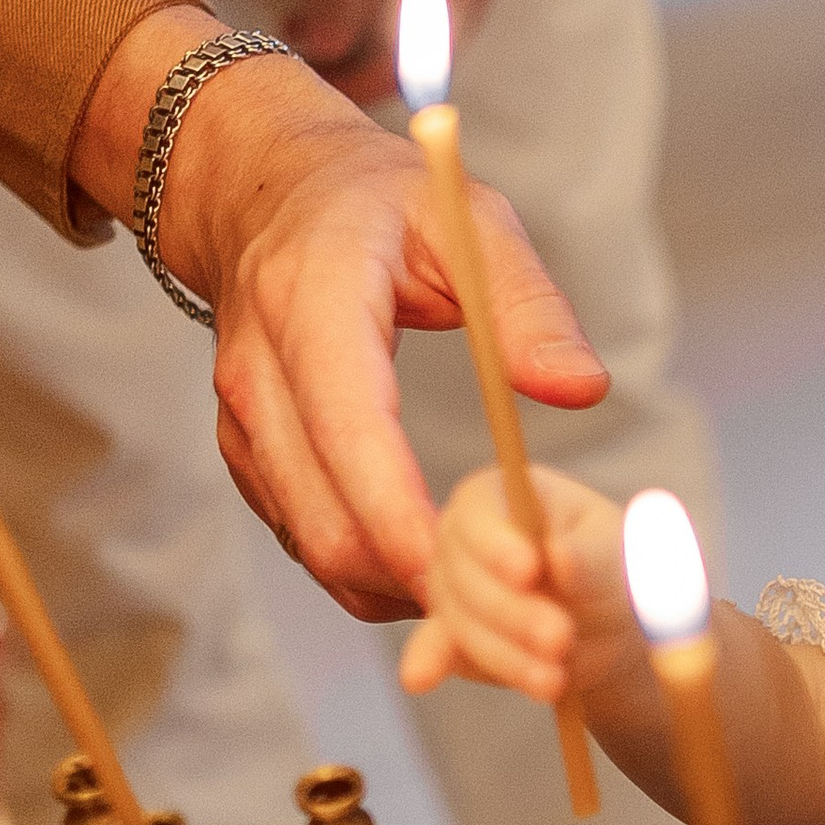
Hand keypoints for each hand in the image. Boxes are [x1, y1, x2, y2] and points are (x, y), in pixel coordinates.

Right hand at [74, 7, 605, 617]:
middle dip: (428, 590)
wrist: (262, 194)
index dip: (412, 517)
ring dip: (408, 601)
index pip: (350, 434)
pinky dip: (378, 582)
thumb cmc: (378, 203)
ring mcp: (244, 428)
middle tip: (530, 630)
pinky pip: (310, 545)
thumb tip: (580, 389)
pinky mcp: (251, 462)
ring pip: (317, 550)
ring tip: (510, 629)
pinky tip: (451, 591)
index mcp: (309, 308)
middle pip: (329, 522)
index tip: (495, 572)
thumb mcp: (467, 218)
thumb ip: (527, 303)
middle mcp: (259, 379)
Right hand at [398, 468, 641, 701]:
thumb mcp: (614, 554)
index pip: (479, 508)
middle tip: (561, 637)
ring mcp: (451, 585)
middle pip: (465, 570)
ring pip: (459, 619)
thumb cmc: (608, 570)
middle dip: (512, 611)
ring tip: (554, 680)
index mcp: (504, 495)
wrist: (606, 626)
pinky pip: (436, 647)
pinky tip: (420, 678)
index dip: (497, 541)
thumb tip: (560, 555)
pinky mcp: (449, 634)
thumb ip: (591, 555)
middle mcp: (465, 536)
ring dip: (505, 652)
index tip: (530, 570)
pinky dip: (429, 662)